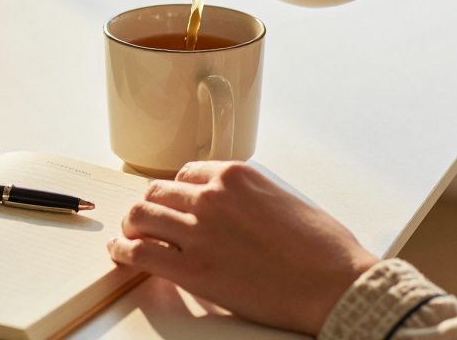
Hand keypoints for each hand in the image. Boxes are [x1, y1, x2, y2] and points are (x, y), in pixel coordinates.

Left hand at [107, 161, 378, 335]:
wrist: (334, 283)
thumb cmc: (323, 248)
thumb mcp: (283, 198)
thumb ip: (248, 198)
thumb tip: (234, 210)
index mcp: (237, 175)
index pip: (186, 174)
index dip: (177, 191)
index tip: (175, 203)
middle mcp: (213, 196)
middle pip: (158, 192)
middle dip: (153, 207)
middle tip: (149, 221)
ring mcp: (199, 230)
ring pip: (141, 216)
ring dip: (132, 226)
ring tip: (130, 236)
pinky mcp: (192, 268)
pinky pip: (139, 253)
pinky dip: (123, 252)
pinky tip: (121, 254)